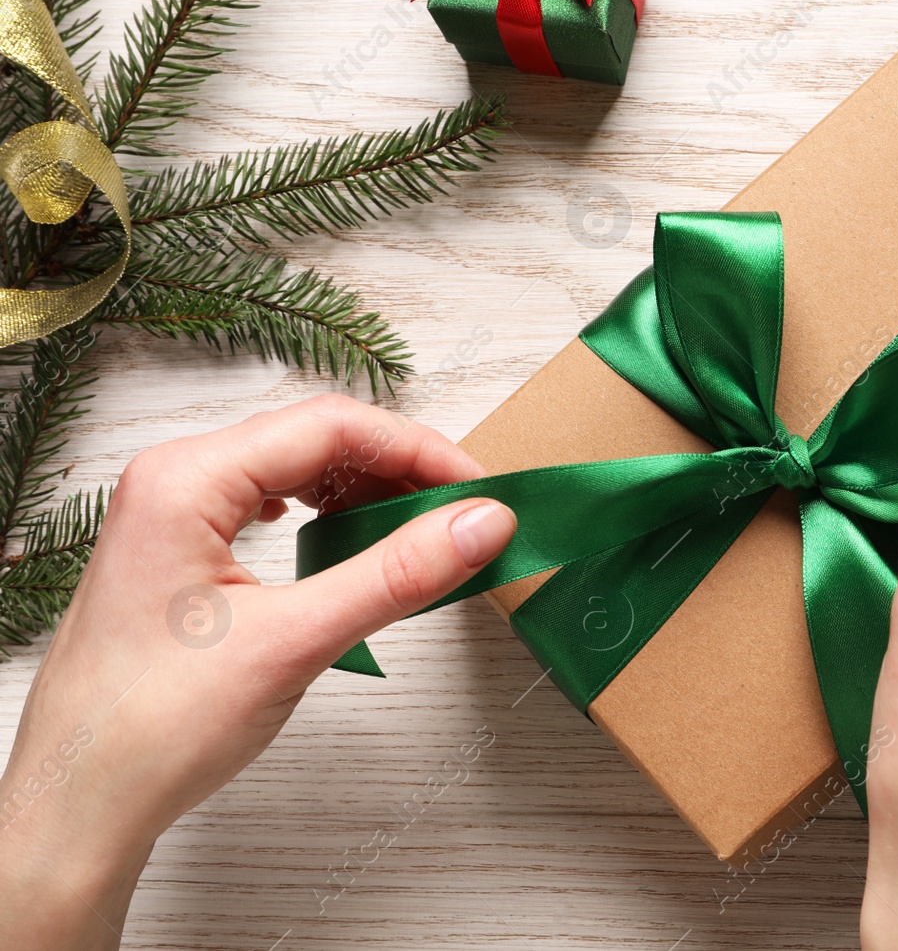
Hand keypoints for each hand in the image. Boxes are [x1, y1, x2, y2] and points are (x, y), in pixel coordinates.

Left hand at [0, 395, 515, 949]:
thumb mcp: (293, 642)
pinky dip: (329, 519)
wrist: (80, 805)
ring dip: (367, 494)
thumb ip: (396, 573)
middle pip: (316, 440)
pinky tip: (353, 545)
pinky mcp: (182, 551)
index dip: (419, 451)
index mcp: (186, 480)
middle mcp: (175, 481)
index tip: (482, 491)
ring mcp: (175, 515)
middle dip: (399, 471)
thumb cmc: (151, 729)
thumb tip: (481, 522)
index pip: (331, 428)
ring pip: (296, 471)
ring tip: (423, 535)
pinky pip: (271, 505)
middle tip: (466, 515)